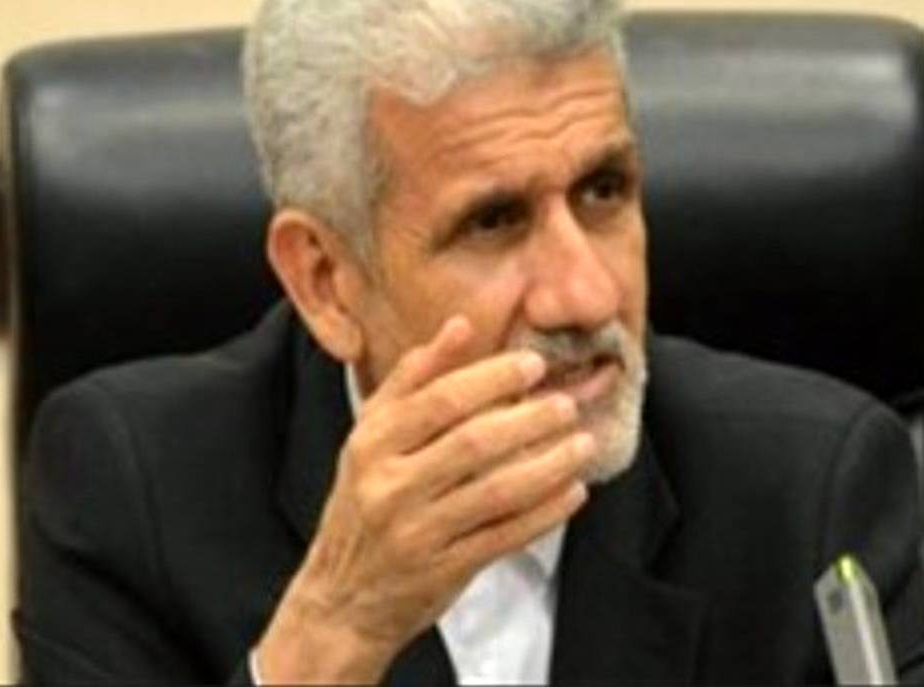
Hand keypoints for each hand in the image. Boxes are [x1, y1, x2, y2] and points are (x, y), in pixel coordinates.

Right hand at [256, 316, 594, 683]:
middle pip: (473, 443)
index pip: (440, 400)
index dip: (492, 378)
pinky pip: (504, 536)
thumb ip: (413, 378)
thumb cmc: (363, 503)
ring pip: (495, 491)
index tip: (535, 364)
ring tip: (583, 444)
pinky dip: (544, 513)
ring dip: (547, 465)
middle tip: (567, 404)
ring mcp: (416, 532)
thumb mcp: (370, 436)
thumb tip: (461, 325)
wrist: (340, 598)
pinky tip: (573, 492)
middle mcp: (389, 485)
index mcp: (371, 442)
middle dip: (529, 419)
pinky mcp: (442, 571)